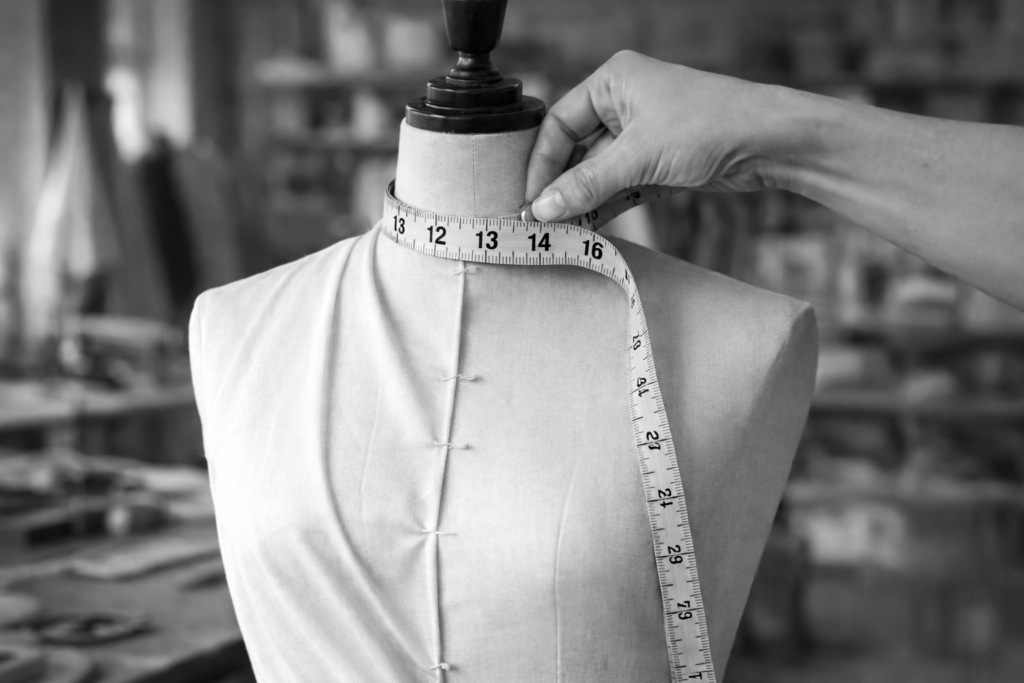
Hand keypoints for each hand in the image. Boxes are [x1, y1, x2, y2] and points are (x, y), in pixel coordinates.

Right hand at [526, 51, 785, 222]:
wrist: (770, 142)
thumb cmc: (710, 125)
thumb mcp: (639, 156)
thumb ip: (587, 184)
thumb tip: (542, 208)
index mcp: (613, 81)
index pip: (558, 124)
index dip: (541, 164)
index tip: (529, 200)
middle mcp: (623, 104)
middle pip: (574, 150)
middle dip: (559, 187)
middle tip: (538, 221)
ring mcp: (641, 135)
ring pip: (596, 172)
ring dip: (580, 201)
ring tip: (559, 232)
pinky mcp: (657, 163)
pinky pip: (618, 186)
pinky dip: (604, 206)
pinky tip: (587, 228)